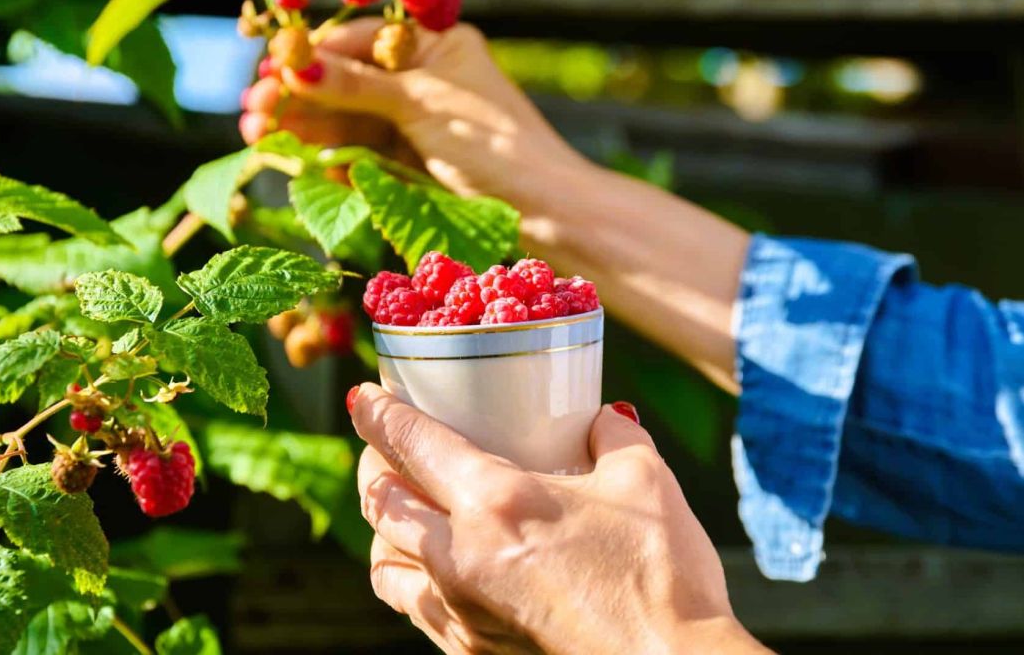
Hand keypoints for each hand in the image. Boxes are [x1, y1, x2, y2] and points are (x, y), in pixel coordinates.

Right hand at [241, 19, 588, 203]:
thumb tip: (297, 66)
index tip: (269, 72)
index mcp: (436, 45)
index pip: (360, 41)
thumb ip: (357, 86)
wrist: (545, 211)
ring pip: (350, 121)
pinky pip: (364, 155)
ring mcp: (418, 123)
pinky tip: (303, 165)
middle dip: (299, 96)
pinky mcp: (415, 164)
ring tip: (258, 137)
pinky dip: (334, 159)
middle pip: (348, 82)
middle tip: (251, 112)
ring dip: (305, 129)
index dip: (312, 57)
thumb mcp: (420, 105)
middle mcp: (424, 79)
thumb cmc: (493, 143)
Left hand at [348, 382, 768, 653]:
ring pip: (384, 562)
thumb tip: (601, 418)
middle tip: (384, 446)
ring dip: (383, 527)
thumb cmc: (661, 577)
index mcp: (495, 502)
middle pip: (378, 501)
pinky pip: (414, 608)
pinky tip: (437, 569)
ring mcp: (460, 611)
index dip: (378, 413)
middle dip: (371, 465)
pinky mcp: (471, 652)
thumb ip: (614, 436)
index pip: (408, 442)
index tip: (365, 397)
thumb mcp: (645, 480)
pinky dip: (410, 577)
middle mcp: (460, 556)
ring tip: (402, 509)